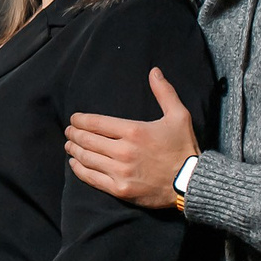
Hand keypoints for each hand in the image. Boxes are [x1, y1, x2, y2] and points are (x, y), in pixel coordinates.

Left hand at [65, 68, 199, 209]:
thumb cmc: (184, 148)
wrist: (192, 182)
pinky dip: (79, 169)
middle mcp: (123, 151)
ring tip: (69, 145)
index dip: (80, 120)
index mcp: (134, 131)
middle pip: (88, 140)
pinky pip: (92, 178)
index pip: (96, 123)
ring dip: (74, 150)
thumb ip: (164, 93)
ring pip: (87, 158)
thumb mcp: (179, 116)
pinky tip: (74, 163)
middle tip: (69, 131)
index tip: (74, 119)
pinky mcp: (120, 189)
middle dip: (74, 134)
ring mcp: (120, 171)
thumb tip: (154, 71)